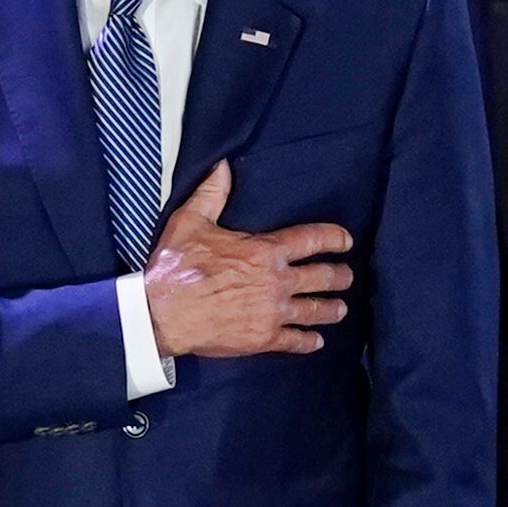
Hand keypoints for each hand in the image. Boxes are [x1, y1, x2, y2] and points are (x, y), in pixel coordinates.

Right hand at [139, 163, 352, 359]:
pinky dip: (309, 341)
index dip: (334, 238)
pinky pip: (295, 340)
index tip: (346, 241)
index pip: (312, 240)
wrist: (161, 314)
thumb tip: (222, 165)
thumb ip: (212, 193)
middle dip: (339, 276)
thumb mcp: (191, 221)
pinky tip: (316, 341)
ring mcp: (273, 312)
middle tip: (346, 277)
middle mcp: (277, 282)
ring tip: (340, 309)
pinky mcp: (263, 339)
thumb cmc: (176, 267)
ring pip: (315, 310)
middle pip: (322, 277)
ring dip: (331, 308)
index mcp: (265, 251)